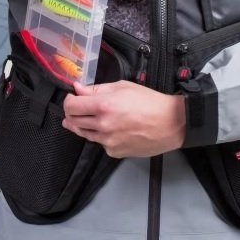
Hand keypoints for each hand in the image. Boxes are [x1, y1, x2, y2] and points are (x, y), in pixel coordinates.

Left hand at [62, 80, 185, 157]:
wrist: (171, 124)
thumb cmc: (150, 102)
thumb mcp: (123, 87)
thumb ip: (97, 89)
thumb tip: (78, 89)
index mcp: (104, 106)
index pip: (71, 106)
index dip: (68, 100)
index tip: (72, 97)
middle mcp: (103, 125)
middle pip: (73, 121)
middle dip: (72, 113)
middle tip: (77, 108)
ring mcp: (108, 141)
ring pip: (84, 134)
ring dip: (82, 125)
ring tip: (88, 118)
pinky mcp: (114, 152)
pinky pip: (100, 143)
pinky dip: (100, 136)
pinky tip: (110, 130)